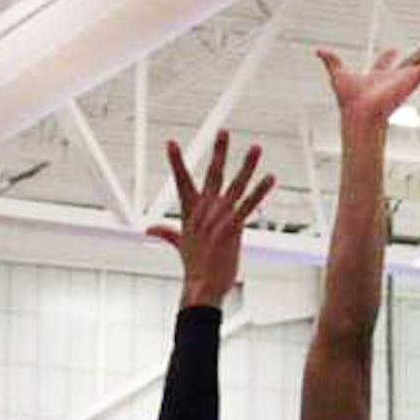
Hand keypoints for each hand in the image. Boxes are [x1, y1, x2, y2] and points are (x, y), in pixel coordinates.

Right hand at [148, 131, 276, 308]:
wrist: (202, 289)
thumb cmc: (195, 269)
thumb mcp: (179, 246)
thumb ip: (167, 233)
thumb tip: (150, 229)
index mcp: (192, 213)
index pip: (182, 182)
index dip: (176, 162)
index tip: (170, 142)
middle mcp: (205, 212)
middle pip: (212, 175)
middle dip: (219, 152)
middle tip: (224, 131)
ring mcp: (219, 218)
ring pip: (235, 185)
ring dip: (247, 166)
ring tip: (257, 148)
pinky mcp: (232, 228)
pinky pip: (248, 204)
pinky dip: (260, 191)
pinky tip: (270, 178)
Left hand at [317, 34, 419, 129]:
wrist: (360, 113)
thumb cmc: (349, 100)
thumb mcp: (337, 73)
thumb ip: (331, 61)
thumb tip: (318, 51)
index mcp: (380, 77)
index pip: (386, 64)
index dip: (388, 57)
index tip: (393, 49)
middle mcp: (397, 77)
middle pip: (415, 58)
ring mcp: (408, 77)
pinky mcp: (414, 78)